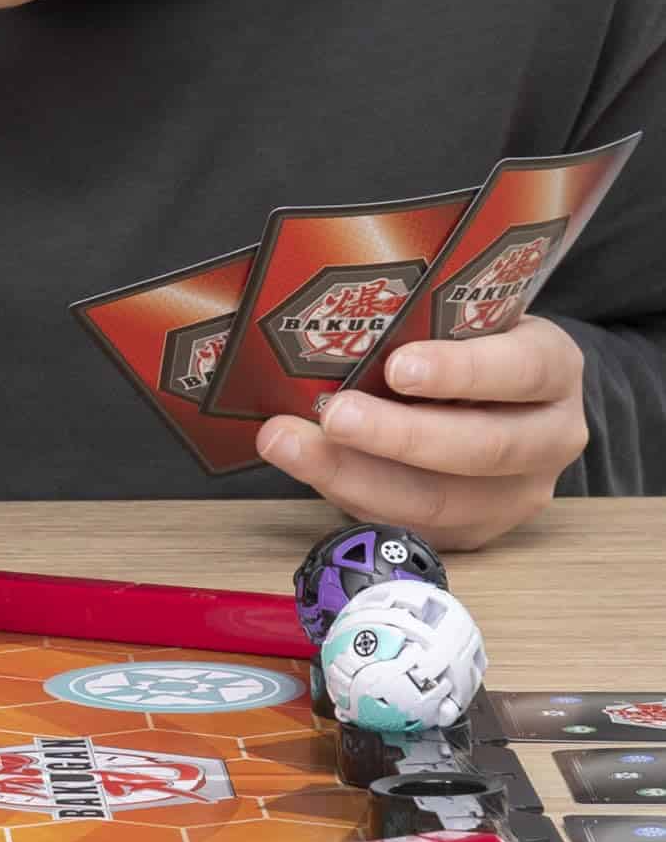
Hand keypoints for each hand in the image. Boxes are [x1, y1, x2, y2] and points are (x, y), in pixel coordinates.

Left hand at [256, 316, 587, 548]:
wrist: (486, 391)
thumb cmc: (457, 338)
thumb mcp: (457, 312)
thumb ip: (417, 313)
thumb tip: (324, 311)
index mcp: (552, 365)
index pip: (523, 368)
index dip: (463, 371)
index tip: (399, 367)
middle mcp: (550, 434)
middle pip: (483, 447)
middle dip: (398, 436)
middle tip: (332, 414)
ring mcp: (519, 491)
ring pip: (443, 501)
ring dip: (356, 475)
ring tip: (289, 444)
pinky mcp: (478, 530)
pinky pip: (414, 526)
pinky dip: (352, 497)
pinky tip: (307, 468)